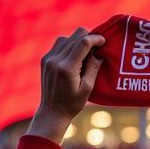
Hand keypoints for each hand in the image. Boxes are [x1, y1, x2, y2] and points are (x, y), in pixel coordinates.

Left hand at [28, 28, 104, 143]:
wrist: (52, 111)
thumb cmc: (73, 103)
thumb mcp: (87, 88)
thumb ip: (93, 68)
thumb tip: (99, 52)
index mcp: (67, 68)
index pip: (83, 43)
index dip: (95, 38)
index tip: (104, 40)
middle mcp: (55, 60)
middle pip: (74, 37)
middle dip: (88, 37)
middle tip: (98, 46)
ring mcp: (48, 59)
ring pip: (65, 38)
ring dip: (77, 40)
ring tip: (87, 50)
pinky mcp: (45, 60)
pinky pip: (58, 45)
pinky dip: (69, 45)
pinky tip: (75, 54)